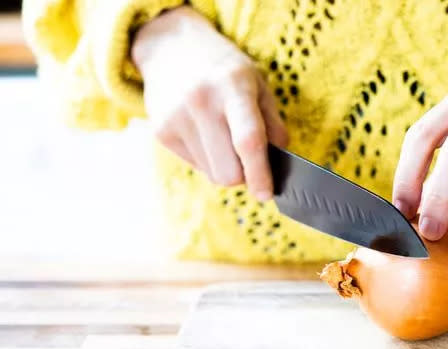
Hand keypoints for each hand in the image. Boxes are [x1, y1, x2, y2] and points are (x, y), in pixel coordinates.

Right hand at [132, 6, 287, 199]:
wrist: (171, 47)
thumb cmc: (225, 70)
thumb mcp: (258, 85)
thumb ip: (273, 125)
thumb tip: (278, 164)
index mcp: (233, 87)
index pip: (248, 141)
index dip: (260, 174)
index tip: (267, 195)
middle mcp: (201, 102)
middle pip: (228, 172)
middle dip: (244, 175)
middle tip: (250, 159)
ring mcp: (176, 118)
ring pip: (212, 174)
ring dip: (225, 166)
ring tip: (223, 135)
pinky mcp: (161, 132)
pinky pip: (196, 166)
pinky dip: (207, 158)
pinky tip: (205, 132)